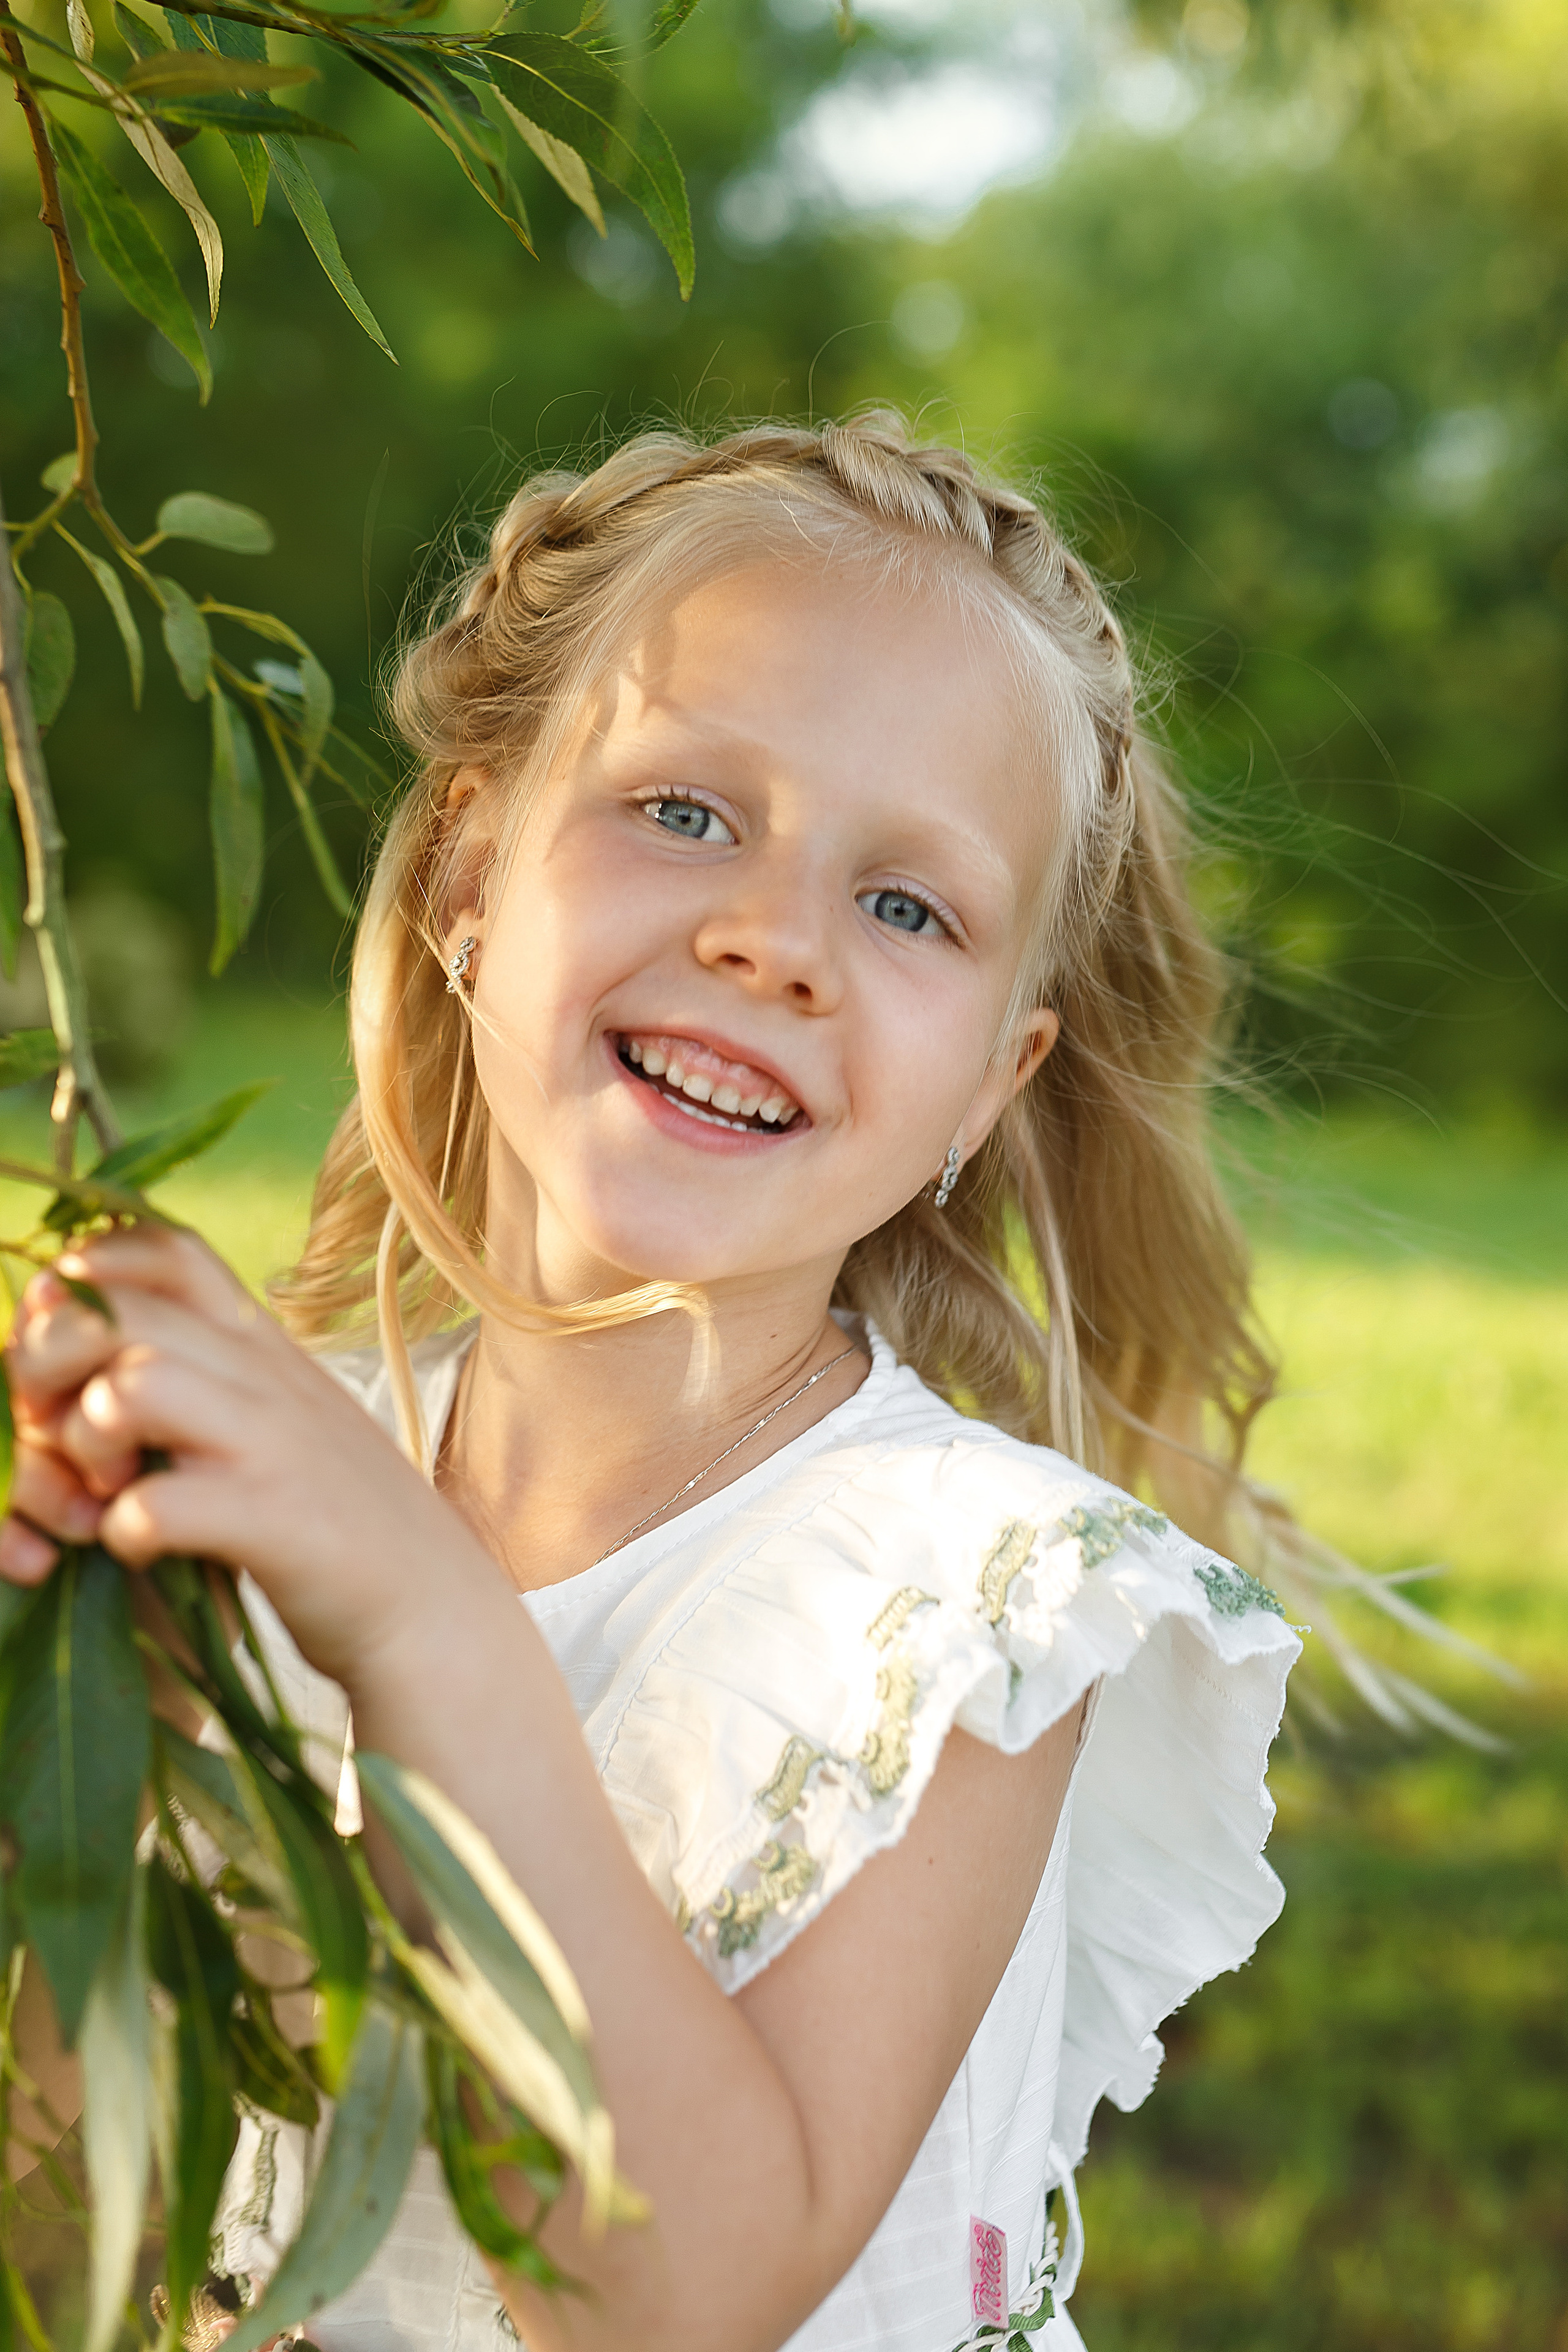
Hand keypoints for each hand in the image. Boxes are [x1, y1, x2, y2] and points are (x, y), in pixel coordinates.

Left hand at [0, 1224, 502, 1692]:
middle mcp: (269, 1377)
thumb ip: (209, 1369)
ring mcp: (275, 1446)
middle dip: (50, 1362)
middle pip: (120, 1315)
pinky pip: (157, 1505)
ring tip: (101, 1489)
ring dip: (86, 1441)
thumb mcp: (283, 1415)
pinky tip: (139, 1547)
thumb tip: (89, 1341)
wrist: (437, 1608)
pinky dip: (123, 1529)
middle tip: (50, 1427)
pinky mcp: (276, 1523)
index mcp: (265, 1344)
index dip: (90, 1276)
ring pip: (133, 1389)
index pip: (167, 1250)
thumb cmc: (338, 1516)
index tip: (60, 1336)